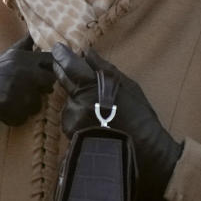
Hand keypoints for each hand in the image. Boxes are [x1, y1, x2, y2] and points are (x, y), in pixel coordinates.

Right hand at [0, 36, 57, 157]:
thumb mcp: (2, 59)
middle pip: (50, 84)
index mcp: (20, 55)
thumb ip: (21, 51)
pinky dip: (11, 120)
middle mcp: (20, 65)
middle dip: (39, 94)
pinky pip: (22, 118)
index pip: (53, 61)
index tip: (36, 82)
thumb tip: (34, 37)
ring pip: (37, 105)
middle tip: (18, 96)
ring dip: (24, 110)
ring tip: (4, 105)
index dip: (49, 74)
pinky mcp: (8, 100)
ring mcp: (15, 82)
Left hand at [51, 44, 183, 200]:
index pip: (71, 65)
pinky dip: (77, 117)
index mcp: (96, 85)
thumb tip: (88, 53)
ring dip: (75, 100)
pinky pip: (70, 118)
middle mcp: (81, 100)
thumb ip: (105, 70)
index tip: (57, 48)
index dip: (62, 55)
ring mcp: (74, 118)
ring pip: (68, 102)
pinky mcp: (71, 132)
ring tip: (96, 110)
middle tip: (61, 64)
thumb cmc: (141, 118)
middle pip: (63, 80)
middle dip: (61, 71)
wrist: (143, 152)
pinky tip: (93, 124)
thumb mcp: (129, 88)